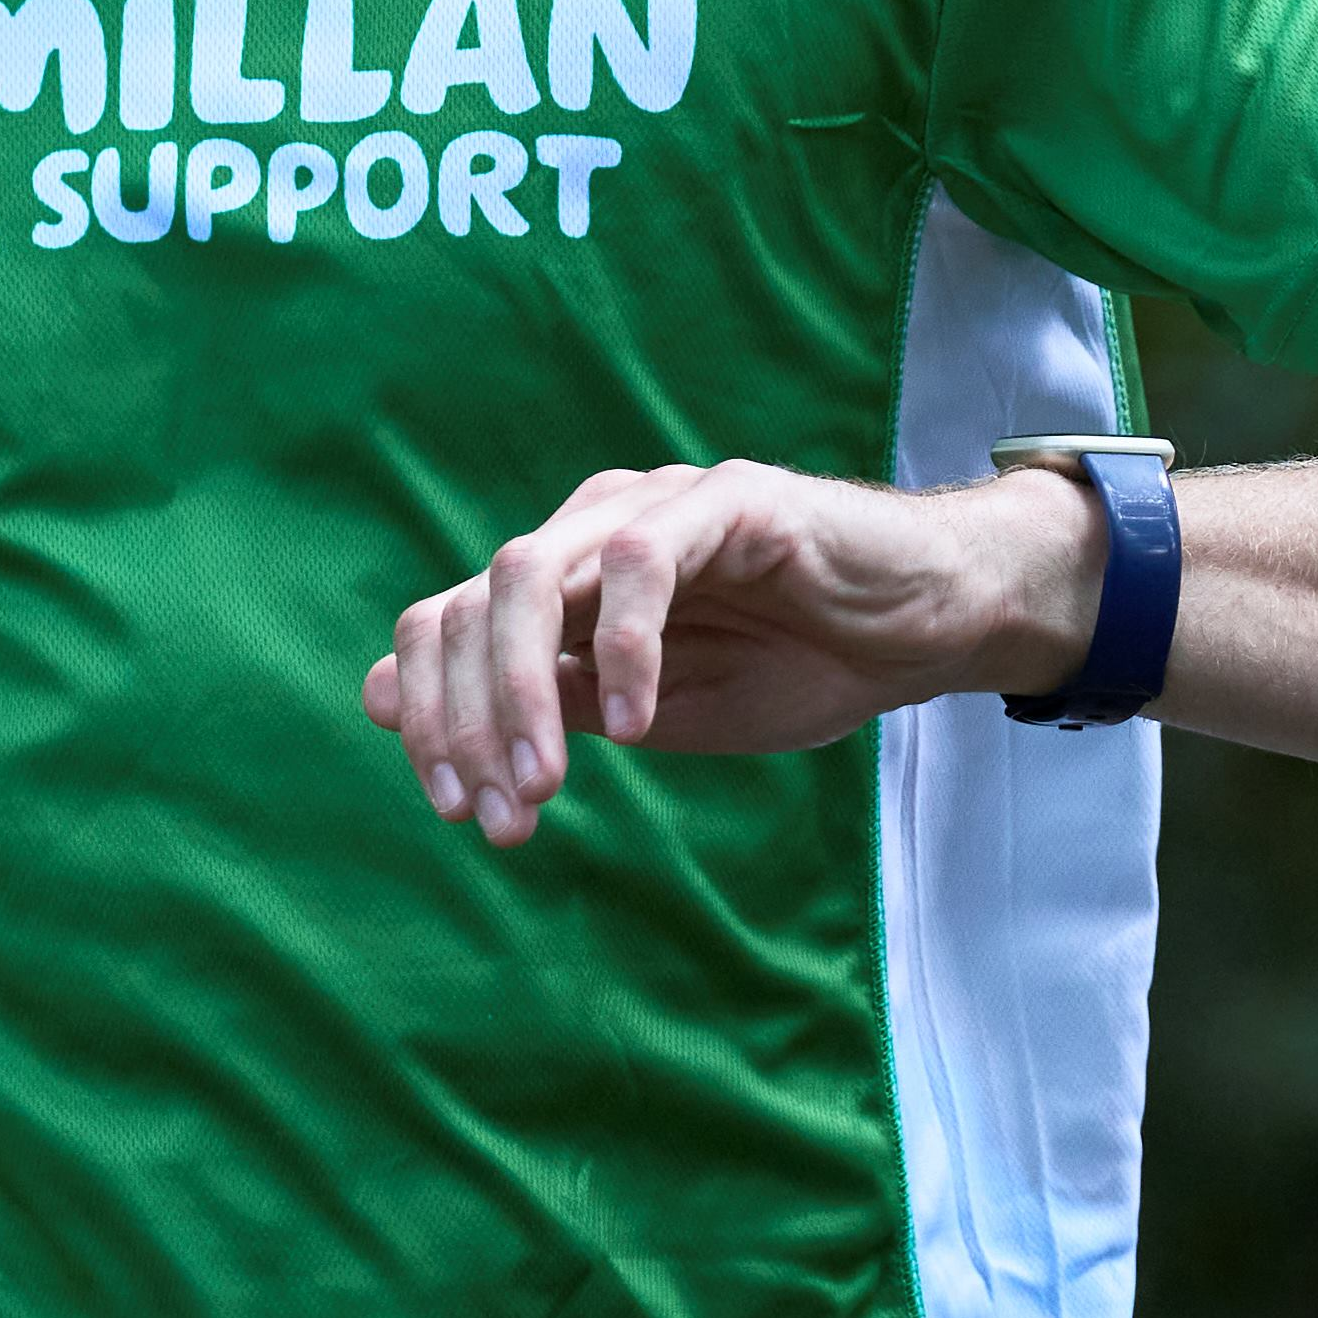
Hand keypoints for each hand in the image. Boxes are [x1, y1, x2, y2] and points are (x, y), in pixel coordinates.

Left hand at [358, 460, 1106, 840]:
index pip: (441, 628)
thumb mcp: (651, 714)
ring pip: (529, 572)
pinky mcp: (728, 501)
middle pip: (465, 605)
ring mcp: (654, 508)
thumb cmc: (799, 665)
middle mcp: (587, 533)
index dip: (431, 721)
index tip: (463, 814)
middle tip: (500, 816)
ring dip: (520, 690)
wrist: (931, 626)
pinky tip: (641, 725)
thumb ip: (540, 704)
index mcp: (560, 584)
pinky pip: (643, 560)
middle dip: (464, 722)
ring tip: (547, 783)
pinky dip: (623, 647)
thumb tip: (386, 704)